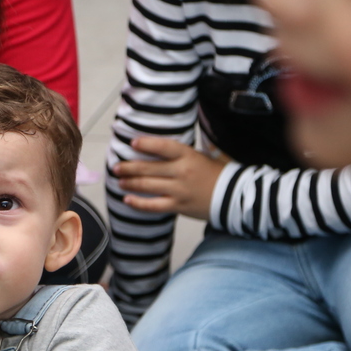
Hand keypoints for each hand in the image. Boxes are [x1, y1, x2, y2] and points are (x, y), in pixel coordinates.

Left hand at [113, 137, 228, 220]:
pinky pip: (154, 206)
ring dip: (130, 183)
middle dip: (129, 167)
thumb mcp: (201, 156)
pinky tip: (127, 200)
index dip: (146, 144)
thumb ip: (180, 154)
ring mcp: (179, 190)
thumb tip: (156, 150)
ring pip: (148, 186)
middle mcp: (182, 171)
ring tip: (119, 181)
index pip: (163, 147)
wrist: (233, 197)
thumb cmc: (216, 174)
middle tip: (116, 167)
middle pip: (149, 168)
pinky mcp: (178, 206)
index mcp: (188, 156)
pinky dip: (139, 203)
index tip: (132, 143)